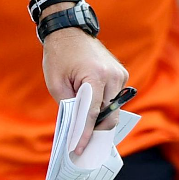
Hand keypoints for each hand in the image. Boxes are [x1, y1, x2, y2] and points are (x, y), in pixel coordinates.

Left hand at [40, 24, 127, 153]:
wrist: (69, 30)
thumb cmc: (59, 56)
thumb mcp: (56, 83)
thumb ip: (70, 105)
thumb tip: (79, 126)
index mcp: (95, 75)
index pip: (92, 113)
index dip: (85, 133)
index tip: (79, 149)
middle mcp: (112, 75)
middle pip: (108, 114)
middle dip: (95, 128)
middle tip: (83, 143)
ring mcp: (120, 73)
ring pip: (113, 107)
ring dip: (99, 114)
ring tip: (84, 117)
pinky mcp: (122, 73)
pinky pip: (115, 97)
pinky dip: (104, 103)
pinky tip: (92, 102)